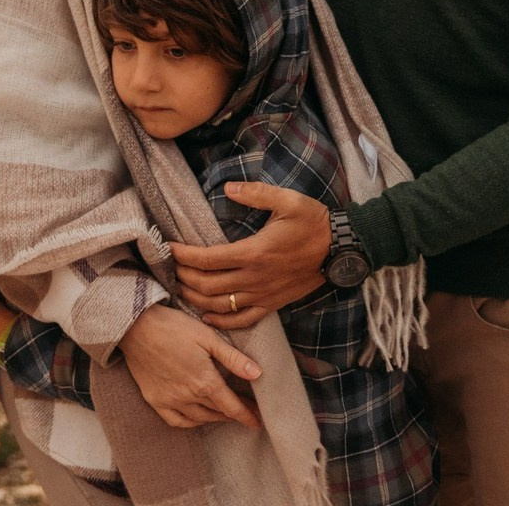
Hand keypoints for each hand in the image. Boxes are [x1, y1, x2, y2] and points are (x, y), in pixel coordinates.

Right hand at [118, 303, 262, 429]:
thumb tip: (258, 374)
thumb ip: (233, 358)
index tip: (257, 422)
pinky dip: (190, 422)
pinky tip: (197, 417)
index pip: (231, 407)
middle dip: (234, 413)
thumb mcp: (208, 337)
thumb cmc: (175, 327)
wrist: (136, 326)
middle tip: (246, 411)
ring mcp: (170, 401)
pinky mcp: (155, 400)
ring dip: (215, 418)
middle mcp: (188, 397)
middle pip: (217, 412)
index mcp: (205, 382)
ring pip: (199, 418)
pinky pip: (176, 421)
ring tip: (225, 413)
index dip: (246, 415)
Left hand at [170, 181, 330, 327]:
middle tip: (168, 267)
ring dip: (195, 299)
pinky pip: (242, 320)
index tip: (169, 248)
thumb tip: (228, 188)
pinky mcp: (272, 304)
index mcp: (254, 252)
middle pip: (207, 285)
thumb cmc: (312, 222)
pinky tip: (206, 316)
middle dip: (183, 277)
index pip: (208, 259)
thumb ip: (255, 193)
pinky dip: (221, 321)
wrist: (340, 249)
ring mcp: (263, 295)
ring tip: (180, 288)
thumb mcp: (287, 200)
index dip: (184, 256)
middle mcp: (254, 278)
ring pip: (220, 305)